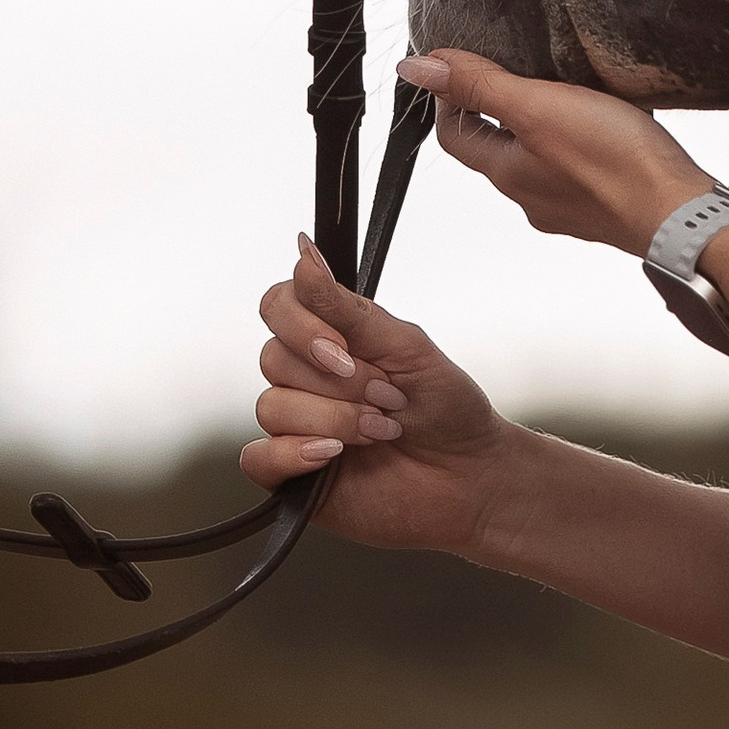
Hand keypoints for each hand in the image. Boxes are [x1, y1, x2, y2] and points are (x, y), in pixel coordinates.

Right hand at [240, 240, 511, 555]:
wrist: (470, 478)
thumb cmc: (446, 406)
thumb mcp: (405, 346)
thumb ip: (345, 307)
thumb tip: (303, 250)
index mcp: (330, 337)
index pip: (278, 305)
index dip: (303, 325)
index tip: (345, 347)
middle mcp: (306, 377)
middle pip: (272, 357)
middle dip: (338, 380)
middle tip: (388, 396)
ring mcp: (296, 426)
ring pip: (271, 406)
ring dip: (333, 418)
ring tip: (383, 431)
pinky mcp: (290, 475)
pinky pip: (257, 458)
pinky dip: (294, 454)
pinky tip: (332, 456)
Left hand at [400, 48, 709, 258]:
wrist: (680, 213)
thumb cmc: (613, 163)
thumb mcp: (536, 107)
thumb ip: (480, 85)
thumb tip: (417, 68)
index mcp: (506, 174)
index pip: (454, 135)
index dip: (449, 98)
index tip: (459, 64)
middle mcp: (531, 197)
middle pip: (494, 149)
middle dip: (495, 109)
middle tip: (513, 67)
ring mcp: (569, 206)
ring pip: (537, 161)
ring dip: (539, 128)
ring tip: (562, 92)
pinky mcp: (604, 206)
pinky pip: (575, 171)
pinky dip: (576, 145)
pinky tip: (602, 126)